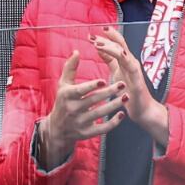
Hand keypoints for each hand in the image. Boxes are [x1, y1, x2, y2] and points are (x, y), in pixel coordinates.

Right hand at [38, 51, 124, 167]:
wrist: (57, 129)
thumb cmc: (63, 101)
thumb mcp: (63, 85)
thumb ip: (70, 68)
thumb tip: (76, 51)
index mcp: (67, 97)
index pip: (80, 91)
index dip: (91, 86)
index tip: (103, 80)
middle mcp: (72, 110)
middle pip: (93, 101)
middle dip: (109, 93)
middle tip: (123, 84)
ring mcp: (79, 123)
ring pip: (99, 114)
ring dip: (114, 106)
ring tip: (127, 96)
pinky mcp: (86, 133)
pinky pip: (101, 129)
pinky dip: (112, 123)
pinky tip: (122, 114)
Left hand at [91, 28, 168, 148]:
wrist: (142, 109)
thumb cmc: (129, 94)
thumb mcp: (116, 74)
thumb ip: (110, 62)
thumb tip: (100, 49)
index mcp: (125, 62)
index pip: (116, 45)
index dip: (105, 39)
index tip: (91, 35)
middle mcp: (131, 62)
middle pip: (120, 44)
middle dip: (107, 38)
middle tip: (93, 34)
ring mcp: (134, 68)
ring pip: (123, 51)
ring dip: (110, 45)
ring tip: (97, 43)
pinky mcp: (136, 76)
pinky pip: (128, 63)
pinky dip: (120, 56)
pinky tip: (112, 53)